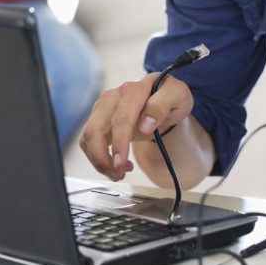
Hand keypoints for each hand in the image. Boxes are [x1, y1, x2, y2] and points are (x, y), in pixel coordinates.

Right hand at [78, 73, 193, 181]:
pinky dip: (98, 157)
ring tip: (117, 174)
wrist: (164, 98)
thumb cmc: (170, 97)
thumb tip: (145, 124)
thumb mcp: (177, 97)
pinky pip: (88, 140)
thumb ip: (162, 106)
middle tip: (117, 174)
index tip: (123, 161)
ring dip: (99, 160)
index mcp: (135, 90)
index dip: (121, 141)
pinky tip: (116, 164)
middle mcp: (115, 96)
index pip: (122, 117)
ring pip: (89, 135)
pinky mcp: (99, 117)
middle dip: (103, 156)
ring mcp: (104, 106)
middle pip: (97, 128)